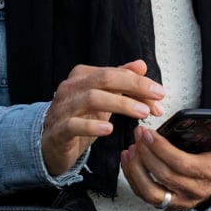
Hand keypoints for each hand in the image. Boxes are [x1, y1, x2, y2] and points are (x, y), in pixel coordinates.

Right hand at [42, 60, 164, 176]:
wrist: (50, 145)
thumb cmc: (78, 119)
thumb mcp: (103, 99)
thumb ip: (120, 81)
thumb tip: (141, 65)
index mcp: (82, 76)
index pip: (115, 73)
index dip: (140, 82)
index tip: (160, 94)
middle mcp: (71, 87)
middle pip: (105, 79)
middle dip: (134, 86)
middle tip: (157, 97)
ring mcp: (62, 108)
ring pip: (92, 98)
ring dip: (121, 104)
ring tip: (142, 113)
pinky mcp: (58, 130)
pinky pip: (73, 124)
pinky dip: (92, 126)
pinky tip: (108, 129)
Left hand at [119, 123, 210, 210]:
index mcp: (207, 174)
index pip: (181, 163)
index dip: (162, 149)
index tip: (149, 133)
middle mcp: (192, 191)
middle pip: (163, 175)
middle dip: (146, 153)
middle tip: (138, 135)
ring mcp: (178, 201)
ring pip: (150, 191)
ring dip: (136, 169)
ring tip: (130, 149)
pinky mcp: (166, 205)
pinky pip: (145, 195)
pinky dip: (133, 179)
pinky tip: (128, 161)